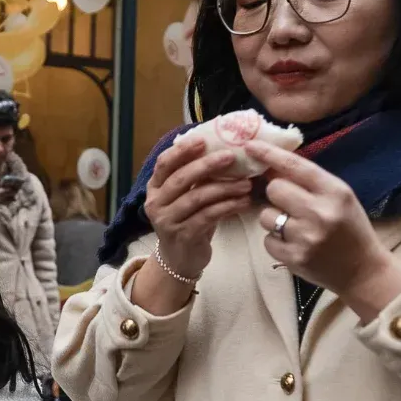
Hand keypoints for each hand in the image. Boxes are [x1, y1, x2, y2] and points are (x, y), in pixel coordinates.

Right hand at [142, 137, 253, 281]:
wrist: (179, 259)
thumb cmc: (186, 220)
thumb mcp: (186, 197)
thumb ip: (196, 178)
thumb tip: (224, 150)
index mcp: (155, 188)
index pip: (164, 164)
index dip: (182, 151)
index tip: (203, 140)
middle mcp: (156, 203)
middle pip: (181, 179)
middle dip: (207, 165)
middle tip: (231, 157)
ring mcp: (167, 221)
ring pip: (197, 198)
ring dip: (224, 188)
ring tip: (246, 184)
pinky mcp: (183, 236)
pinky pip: (208, 216)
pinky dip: (228, 207)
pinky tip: (243, 202)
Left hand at [248, 141, 400, 321]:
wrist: (363, 270)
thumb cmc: (350, 228)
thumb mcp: (339, 197)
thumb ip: (309, 182)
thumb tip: (271, 167)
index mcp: (334, 192)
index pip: (294, 166)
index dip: (269, 154)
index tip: (250, 146)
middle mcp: (319, 213)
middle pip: (274, 189)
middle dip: (277, 194)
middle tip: (290, 203)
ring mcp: (305, 237)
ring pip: (265, 215)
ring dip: (274, 219)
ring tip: (295, 227)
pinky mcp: (294, 258)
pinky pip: (267, 240)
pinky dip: (276, 241)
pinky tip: (294, 244)